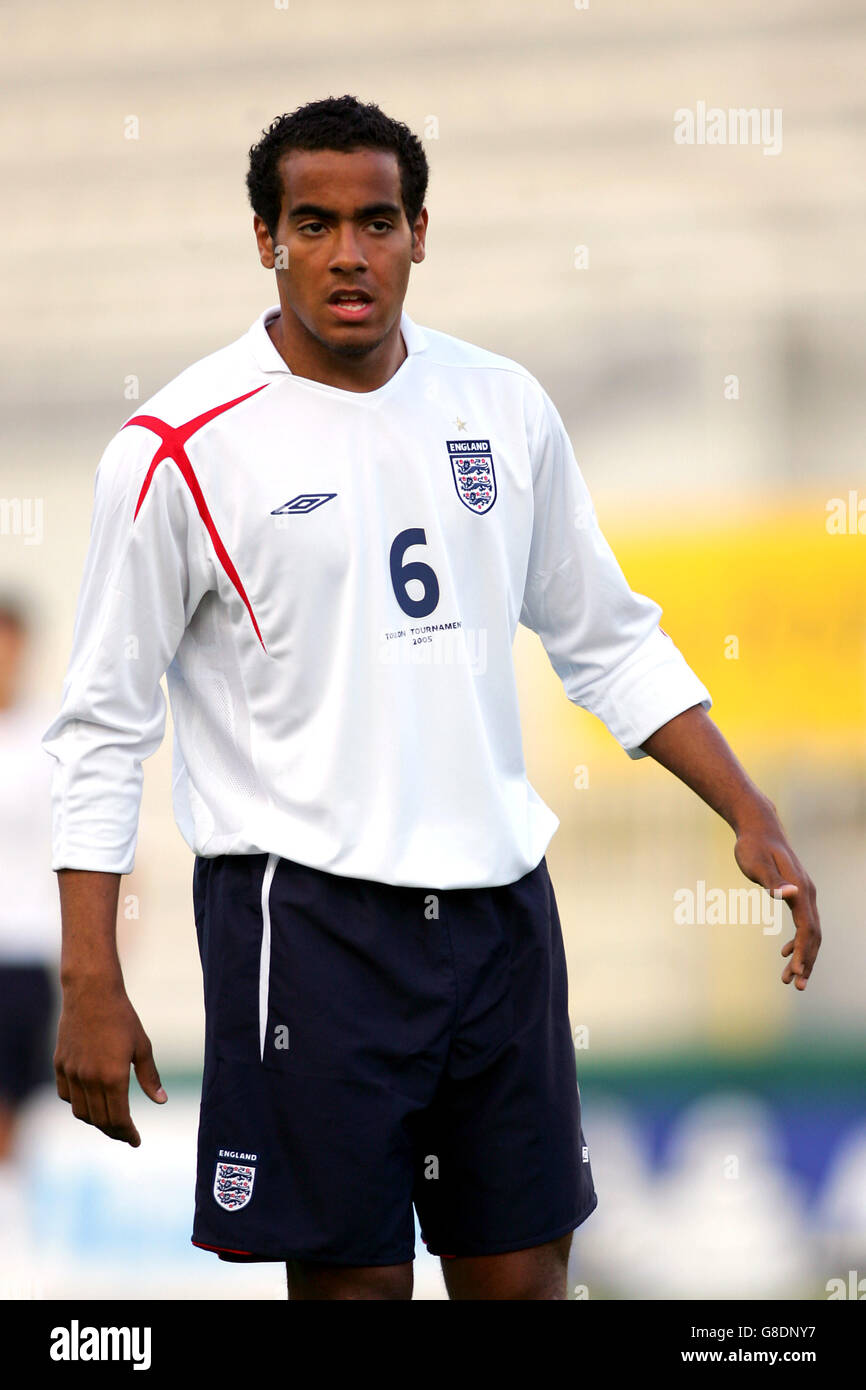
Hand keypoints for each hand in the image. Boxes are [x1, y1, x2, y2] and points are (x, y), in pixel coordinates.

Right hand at [54, 981, 166, 1145]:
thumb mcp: (142, 1046)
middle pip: (100, 1120)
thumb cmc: (122, 1018)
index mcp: (113, 1077)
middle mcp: (90, 1079)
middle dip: (114, 1131)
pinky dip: (77, 1103)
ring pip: (80, 1111)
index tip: (135, 1140)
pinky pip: (66, 1095)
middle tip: (125, 1134)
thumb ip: (149, 1077)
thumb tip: (161, 1101)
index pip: (119, 1119)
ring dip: (95, 1121)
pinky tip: (89, 1100)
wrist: (91, 993)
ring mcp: (72, 1073)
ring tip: (109, 1120)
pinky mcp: (60, 1065)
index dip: (127, 1133)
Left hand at [733, 820, 821, 989]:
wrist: (757, 827)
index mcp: (801, 889)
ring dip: (802, 955)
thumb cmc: (752, 845)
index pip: (807, 929)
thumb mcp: (756, 863)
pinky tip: (784, 952)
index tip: (795, 974)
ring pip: (810, 931)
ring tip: (789, 978)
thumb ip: (772, 881)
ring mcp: (803, 893)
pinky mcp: (795, 893)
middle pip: (813, 935)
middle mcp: (807, 893)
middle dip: (806, 961)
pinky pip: (803, 923)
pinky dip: (797, 941)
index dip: (803, 953)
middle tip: (796, 986)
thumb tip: (789, 895)